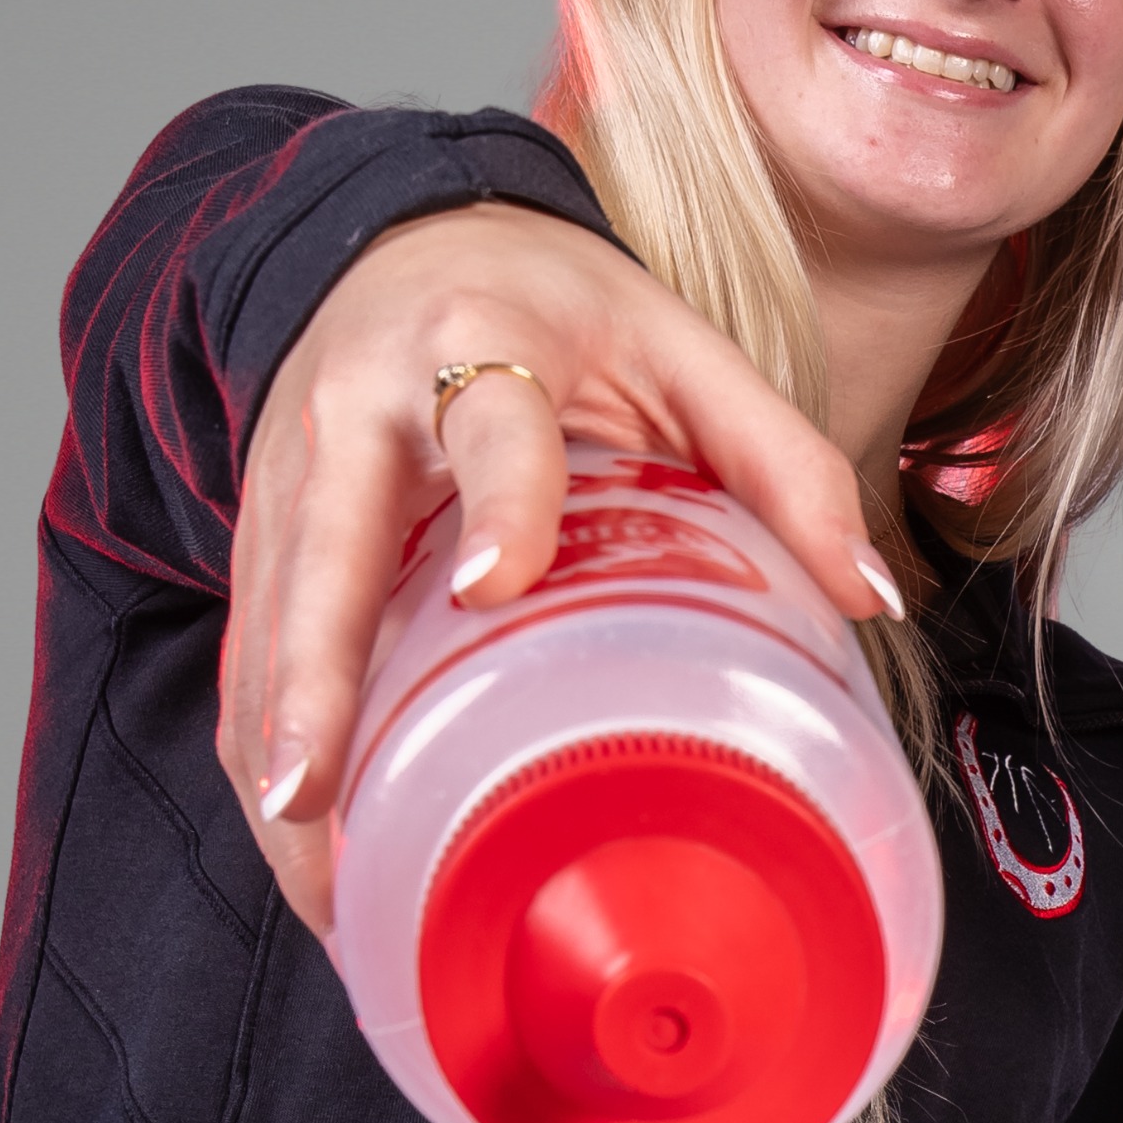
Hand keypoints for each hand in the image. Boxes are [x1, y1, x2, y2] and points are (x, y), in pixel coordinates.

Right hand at [219, 202, 887, 932]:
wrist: (404, 236)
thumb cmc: (560, 308)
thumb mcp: (685, 348)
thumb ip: (783, 459)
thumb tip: (872, 595)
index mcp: (478, 341)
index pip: (489, 423)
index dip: (499, 500)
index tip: (496, 581)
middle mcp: (361, 406)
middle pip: (323, 550)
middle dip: (315, 677)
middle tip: (310, 791)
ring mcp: (290, 472)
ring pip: (268, 621)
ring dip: (276, 752)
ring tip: (322, 886)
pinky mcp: (257, 525)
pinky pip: (250, 645)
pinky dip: (262, 748)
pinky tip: (305, 853)